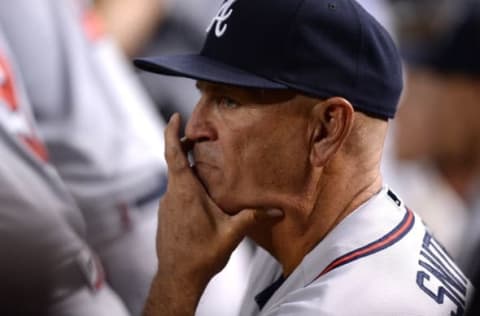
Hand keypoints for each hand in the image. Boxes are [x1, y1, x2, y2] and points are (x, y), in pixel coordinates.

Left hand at [143, 113, 282, 315]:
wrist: (177, 278)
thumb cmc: (201, 254)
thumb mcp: (231, 233)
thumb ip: (253, 217)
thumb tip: (278, 211)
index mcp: (185, 191)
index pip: (173, 154)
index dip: (172, 133)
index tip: (174, 117)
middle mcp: (172, 195)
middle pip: (175, 163)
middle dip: (186, 147)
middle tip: (201, 139)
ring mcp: (166, 206)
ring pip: (176, 179)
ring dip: (188, 169)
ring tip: (207, 166)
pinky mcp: (166, 216)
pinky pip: (175, 193)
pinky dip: (186, 186)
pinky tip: (202, 196)